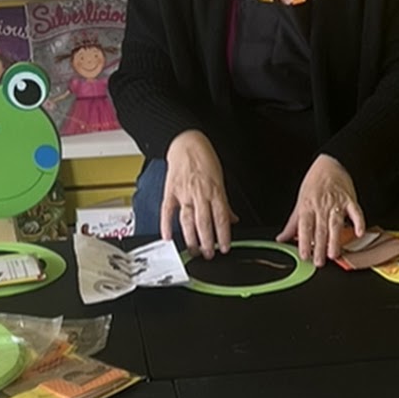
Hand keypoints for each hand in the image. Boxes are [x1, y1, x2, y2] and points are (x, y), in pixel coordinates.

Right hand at [162, 130, 233, 255]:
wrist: (186, 142)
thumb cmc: (204, 159)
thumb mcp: (221, 179)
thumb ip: (225, 202)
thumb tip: (231, 219)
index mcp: (215, 191)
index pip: (221, 218)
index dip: (224, 235)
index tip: (225, 248)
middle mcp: (200, 194)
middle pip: (204, 223)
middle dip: (207, 242)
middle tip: (209, 255)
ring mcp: (184, 193)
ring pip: (187, 220)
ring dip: (191, 238)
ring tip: (194, 251)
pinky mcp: (170, 192)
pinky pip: (167, 211)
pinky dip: (166, 225)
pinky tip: (168, 237)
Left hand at [280, 154, 364, 265]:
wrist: (331, 164)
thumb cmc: (314, 183)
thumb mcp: (300, 202)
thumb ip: (292, 223)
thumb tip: (281, 238)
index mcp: (307, 207)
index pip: (304, 227)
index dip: (304, 242)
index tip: (304, 255)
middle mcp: (321, 206)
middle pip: (320, 230)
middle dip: (319, 247)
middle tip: (319, 262)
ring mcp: (336, 203)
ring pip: (335, 224)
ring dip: (335, 240)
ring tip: (334, 254)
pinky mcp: (350, 200)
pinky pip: (355, 212)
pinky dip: (358, 222)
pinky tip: (358, 232)